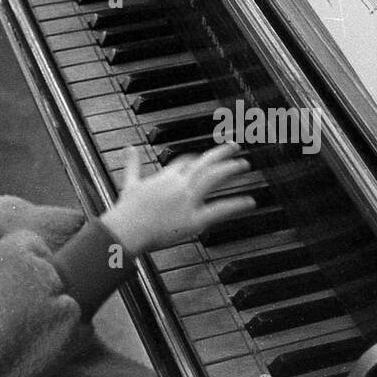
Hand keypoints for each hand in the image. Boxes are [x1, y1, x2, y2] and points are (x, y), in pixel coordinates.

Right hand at [99, 142, 255, 253]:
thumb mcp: (129, 182)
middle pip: (205, 163)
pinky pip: (219, 209)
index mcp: (165, 177)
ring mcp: (188, 200)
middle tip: (235, 147)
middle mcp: (179, 184)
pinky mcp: (194, 219)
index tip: (204, 157)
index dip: (196, 159)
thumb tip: (128, 148)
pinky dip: (236, 205)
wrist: (126, 229)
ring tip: (244, 164)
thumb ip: (132, 164)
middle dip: (221, 153)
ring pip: (214, 178)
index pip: (185, 162)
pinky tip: (250, 202)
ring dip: (231, 169)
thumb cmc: (126, 211)